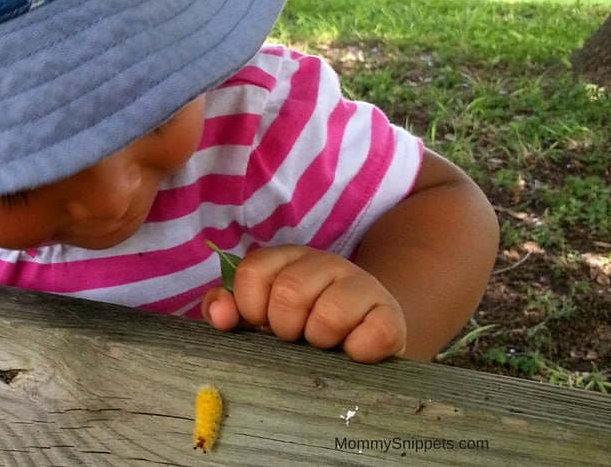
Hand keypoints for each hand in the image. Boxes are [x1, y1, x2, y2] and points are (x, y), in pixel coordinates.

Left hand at [201, 245, 406, 362]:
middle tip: (295, 337)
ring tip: (323, 344)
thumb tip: (220, 315)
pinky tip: (353, 352)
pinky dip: (357, 352)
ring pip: (328, 315)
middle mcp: (324, 263)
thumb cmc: (303, 324)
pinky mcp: (390, 316)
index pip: (252, 272)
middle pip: (289, 292)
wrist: (365, 332)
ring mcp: (361, 285)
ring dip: (319, 341)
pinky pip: (372, 335)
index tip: (261, 323)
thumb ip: (228, 308)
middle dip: (284, 328)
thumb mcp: (261, 313)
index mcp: (287, 258)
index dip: (250, 307)